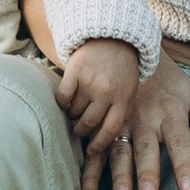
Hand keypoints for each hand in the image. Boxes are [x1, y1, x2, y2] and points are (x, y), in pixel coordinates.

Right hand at [56, 40, 140, 179]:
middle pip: (88, 123)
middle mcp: (107, 92)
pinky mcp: (75, 71)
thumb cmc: (121, 69)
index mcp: (123, 99)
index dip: (98, 145)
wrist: (114, 36)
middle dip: (81, 130)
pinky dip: (61, 101)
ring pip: (74, 111)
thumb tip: (103, 141)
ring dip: (72, 113)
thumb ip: (119, 112)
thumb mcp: (128, 90)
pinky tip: (66, 98)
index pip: (110, 131)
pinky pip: (62, 97)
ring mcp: (90, 82)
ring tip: (75, 107)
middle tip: (78, 128)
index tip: (91, 152)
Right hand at [84, 52, 189, 189]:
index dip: (184, 166)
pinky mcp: (100, 128)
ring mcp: (119, 123)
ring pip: (117, 152)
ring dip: (118, 177)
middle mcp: (143, 119)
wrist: (129, 50)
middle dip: (146, 173)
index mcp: (169, 112)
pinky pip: (93, 154)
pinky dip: (88, 177)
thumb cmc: (168, 80)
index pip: (180, 143)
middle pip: (146, 150)